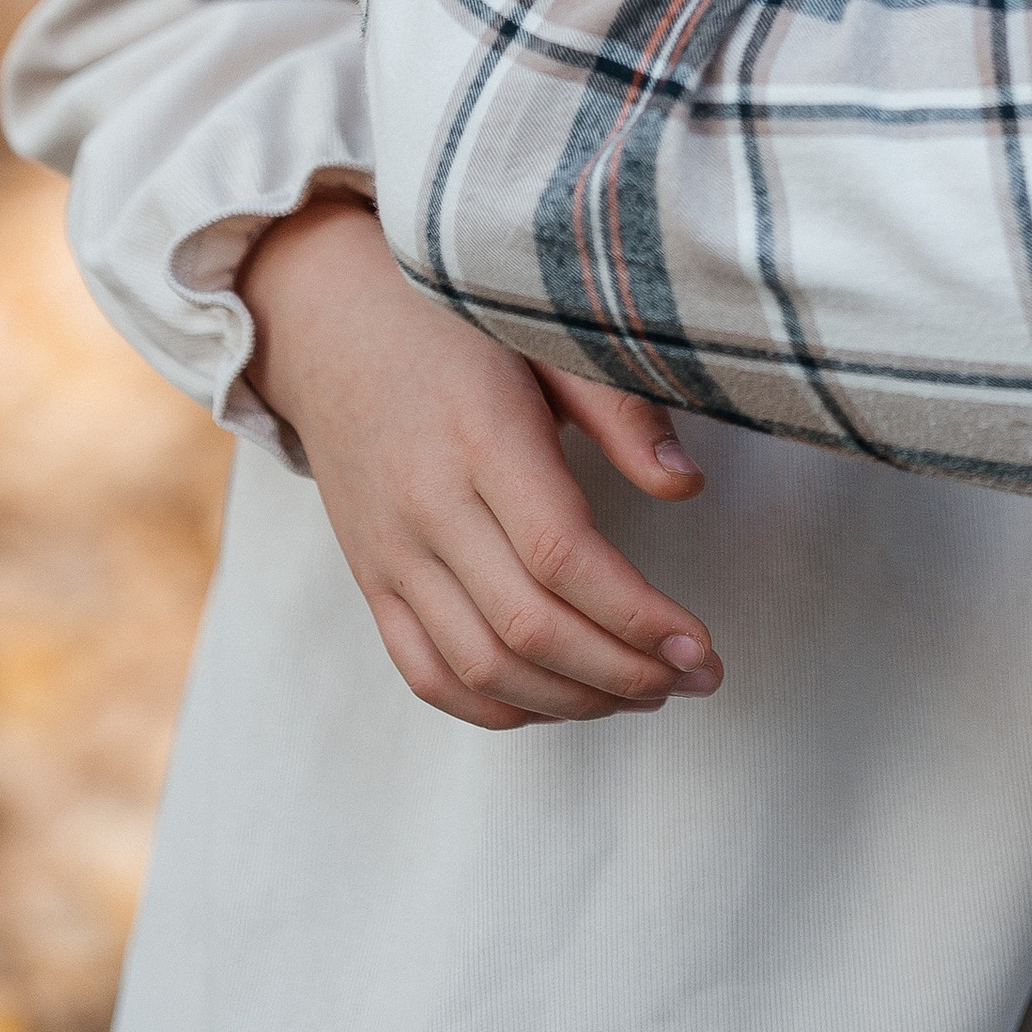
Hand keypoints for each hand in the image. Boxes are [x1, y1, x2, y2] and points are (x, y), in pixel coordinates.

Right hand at [239, 194, 721, 729]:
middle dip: (624, 671)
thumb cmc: (454, 323)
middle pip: (527, 627)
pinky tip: (560, 701)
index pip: (563, 557)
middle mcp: (428, 505)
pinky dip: (497, 708)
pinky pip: (427, 673)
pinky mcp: (371, 580)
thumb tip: (687, 485)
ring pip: (481, 667)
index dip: (638, 615)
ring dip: (572, 701)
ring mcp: (390, 552)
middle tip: (694, 678)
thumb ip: (618, 409)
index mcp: (482, 436)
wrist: (331, 324)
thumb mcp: (542, 335)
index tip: (700, 644)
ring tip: (644, 692)